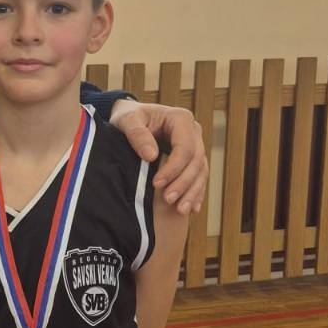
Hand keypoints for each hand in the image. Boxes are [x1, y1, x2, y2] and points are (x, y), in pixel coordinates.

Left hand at [109, 99, 207, 214]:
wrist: (131, 118)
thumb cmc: (128, 117)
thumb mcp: (126, 119)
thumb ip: (136, 134)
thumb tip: (151, 155)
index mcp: (180, 119)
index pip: (184, 148)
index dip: (173, 168)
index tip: (156, 184)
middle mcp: (193, 131)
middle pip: (196, 161)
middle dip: (183, 183)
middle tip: (168, 200)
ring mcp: (195, 145)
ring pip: (201, 171)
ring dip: (192, 192)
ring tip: (181, 210)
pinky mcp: (191, 158)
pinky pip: (199, 177)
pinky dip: (196, 193)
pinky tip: (191, 208)